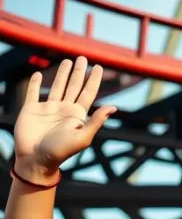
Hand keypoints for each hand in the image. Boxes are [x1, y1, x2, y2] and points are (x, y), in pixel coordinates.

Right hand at [14, 57, 114, 180]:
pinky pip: (32, 93)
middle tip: (83, 58)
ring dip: (62, 74)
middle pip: (74, 86)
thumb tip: (113, 107)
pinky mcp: (30, 110)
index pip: (88, 93)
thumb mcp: (83, 137)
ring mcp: (47, 108)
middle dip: (79, 72)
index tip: (98, 67)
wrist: (36, 160)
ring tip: (68, 61)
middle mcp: (64, 109)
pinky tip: (37, 74)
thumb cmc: (61, 151)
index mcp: (77, 114)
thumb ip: (96, 121)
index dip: (94, 80)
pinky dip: (34, 83)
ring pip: (56, 86)